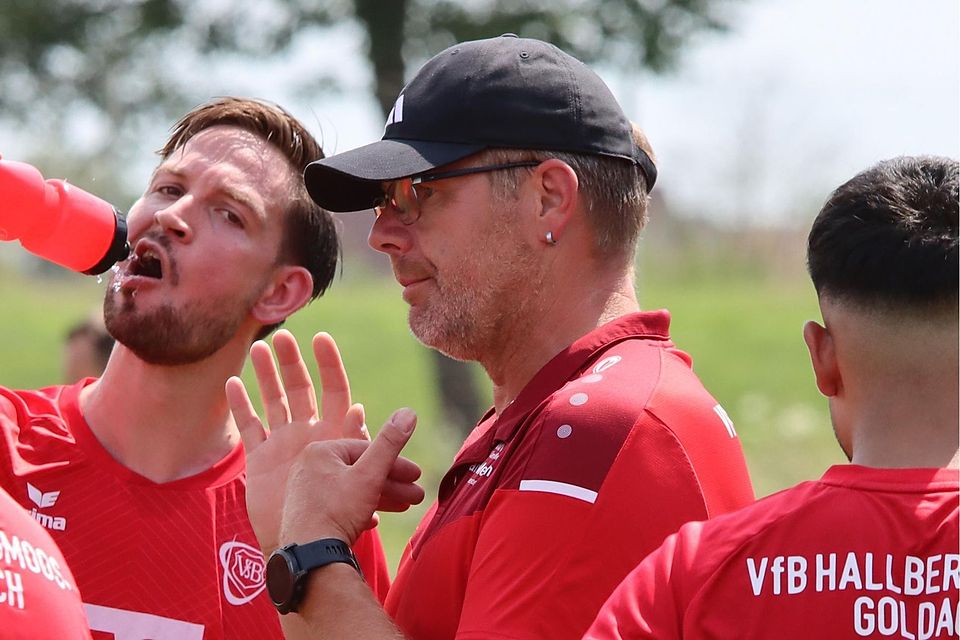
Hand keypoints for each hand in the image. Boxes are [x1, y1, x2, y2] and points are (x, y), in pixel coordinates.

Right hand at [226, 330, 364, 552]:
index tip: (322, 337)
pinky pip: (250, 427)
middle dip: (291, 363)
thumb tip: (406, 414)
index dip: (329, 364)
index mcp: (334, 432)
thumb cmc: (342, 515)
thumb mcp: (367, 475)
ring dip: (265, 376)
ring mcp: (283, 444)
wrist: (309, 545)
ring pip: (272, 401)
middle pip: (300, 388)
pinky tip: (232, 382)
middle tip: (281, 334)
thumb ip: (382, 445)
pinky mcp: (261, 461)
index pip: (334, 389)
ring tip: (257, 348)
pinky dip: (241, 406)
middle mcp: (308, 432)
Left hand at [281, 408, 425, 546]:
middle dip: (392, 483)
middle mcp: (307, 468)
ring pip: (349, 490)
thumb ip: (390, 444)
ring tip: (403, 507)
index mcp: (320, 452)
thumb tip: (408, 412)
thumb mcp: (370, 475)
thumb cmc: (337, 512)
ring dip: (379, 497)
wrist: (308, 558)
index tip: (417, 476)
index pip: (365, 451)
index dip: (396, 463)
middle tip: (417, 496)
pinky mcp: (303, 516)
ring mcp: (303, 493)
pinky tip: (373, 521)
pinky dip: (358, 512)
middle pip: (358, 472)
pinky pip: (336, 508)